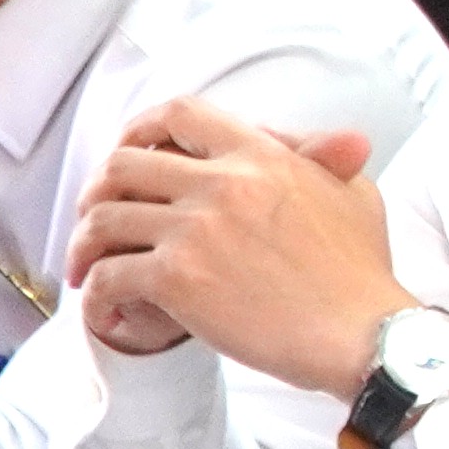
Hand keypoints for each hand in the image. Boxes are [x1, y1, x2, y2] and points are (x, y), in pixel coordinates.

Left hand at [66, 103, 397, 394]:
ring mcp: (197, 230)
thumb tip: (280, 137)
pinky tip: (105, 309)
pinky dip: (95, 294)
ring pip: (103, 220)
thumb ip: (314, 155)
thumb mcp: (353, 193)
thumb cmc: (362, 272)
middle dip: (97, 191)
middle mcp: (223, 183)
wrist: (363, 333)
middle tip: (97, 220)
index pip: (180, 114)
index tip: (127, 152)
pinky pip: (107, 276)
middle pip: (123, 165)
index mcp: (261, 157)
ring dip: (85, 246)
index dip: (140, 128)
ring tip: (87, 269)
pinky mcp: (178, 280)